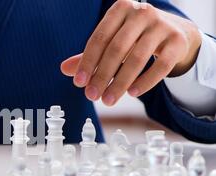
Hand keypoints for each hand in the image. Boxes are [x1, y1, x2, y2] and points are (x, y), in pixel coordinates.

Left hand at [61, 0, 201, 105]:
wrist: (174, 31)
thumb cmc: (134, 37)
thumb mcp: (111, 41)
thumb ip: (90, 55)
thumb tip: (63, 69)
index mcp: (120, 9)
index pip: (99, 38)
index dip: (87, 62)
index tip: (78, 83)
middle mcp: (142, 12)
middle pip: (117, 49)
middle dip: (102, 76)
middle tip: (91, 96)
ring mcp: (162, 25)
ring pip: (137, 59)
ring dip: (120, 83)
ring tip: (108, 100)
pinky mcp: (177, 41)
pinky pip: (160, 66)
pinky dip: (145, 81)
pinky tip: (132, 94)